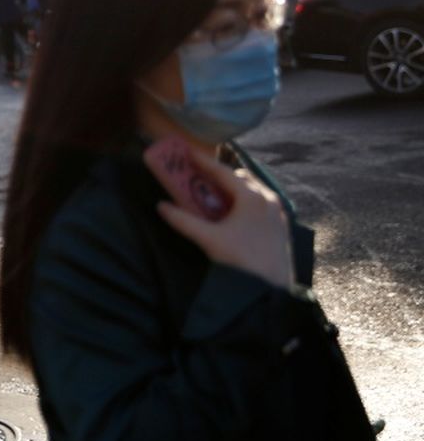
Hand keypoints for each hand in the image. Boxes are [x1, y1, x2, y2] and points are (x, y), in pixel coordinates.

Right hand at [155, 146, 292, 289]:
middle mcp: (268, 199)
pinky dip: (245, 200)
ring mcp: (277, 212)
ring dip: (233, 188)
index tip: (188, 152)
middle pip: (241, 178)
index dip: (204, 161)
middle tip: (200, 177)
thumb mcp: (209, 239)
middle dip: (220, 175)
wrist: (271, 288)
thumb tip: (160, 206)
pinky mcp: (281, 225)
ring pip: (253, 190)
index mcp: (252, 197)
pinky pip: (261, 202)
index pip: (224, 172)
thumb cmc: (241, 260)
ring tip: (215, 195)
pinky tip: (234, 214)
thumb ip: (183, 221)